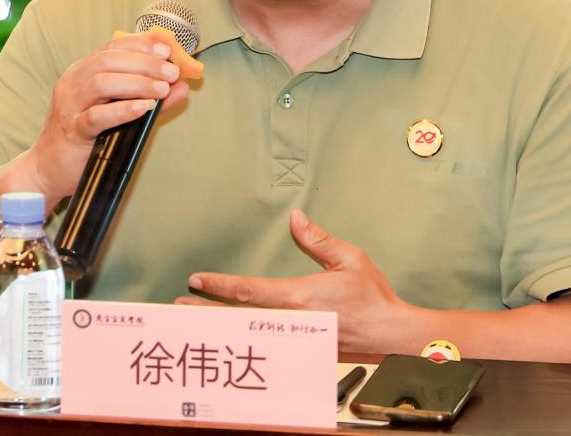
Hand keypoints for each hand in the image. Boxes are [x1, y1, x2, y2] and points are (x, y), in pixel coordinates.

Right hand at [16, 32, 188, 202]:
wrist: (49, 168)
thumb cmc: (85, 137)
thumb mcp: (119, 111)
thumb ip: (149, 95)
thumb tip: (182, 84)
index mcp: (81, 72)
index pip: (112, 47)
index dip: (141, 44)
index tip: (167, 49)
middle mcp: (73, 83)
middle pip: (108, 60)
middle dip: (145, 63)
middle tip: (171, 72)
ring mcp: (70, 106)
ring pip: (102, 83)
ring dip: (137, 83)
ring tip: (162, 89)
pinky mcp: (73, 131)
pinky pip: (97, 116)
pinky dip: (122, 110)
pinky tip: (143, 108)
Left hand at [176, 209, 407, 352]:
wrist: (393, 338)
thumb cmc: (374, 299)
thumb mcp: (349, 260)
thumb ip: (318, 240)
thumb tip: (296, 218)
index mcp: (300, 298)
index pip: (249, 291)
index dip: (219, 285)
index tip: (197, 279)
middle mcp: (292, 323)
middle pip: (238, 318)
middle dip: (204, 312)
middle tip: (177, 307)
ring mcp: (295, 342)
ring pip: (248, 335)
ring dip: (218, 328)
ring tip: (191, 323)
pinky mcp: (301, 353)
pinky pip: (265, 347)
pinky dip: (242, 343)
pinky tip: (228, 341)